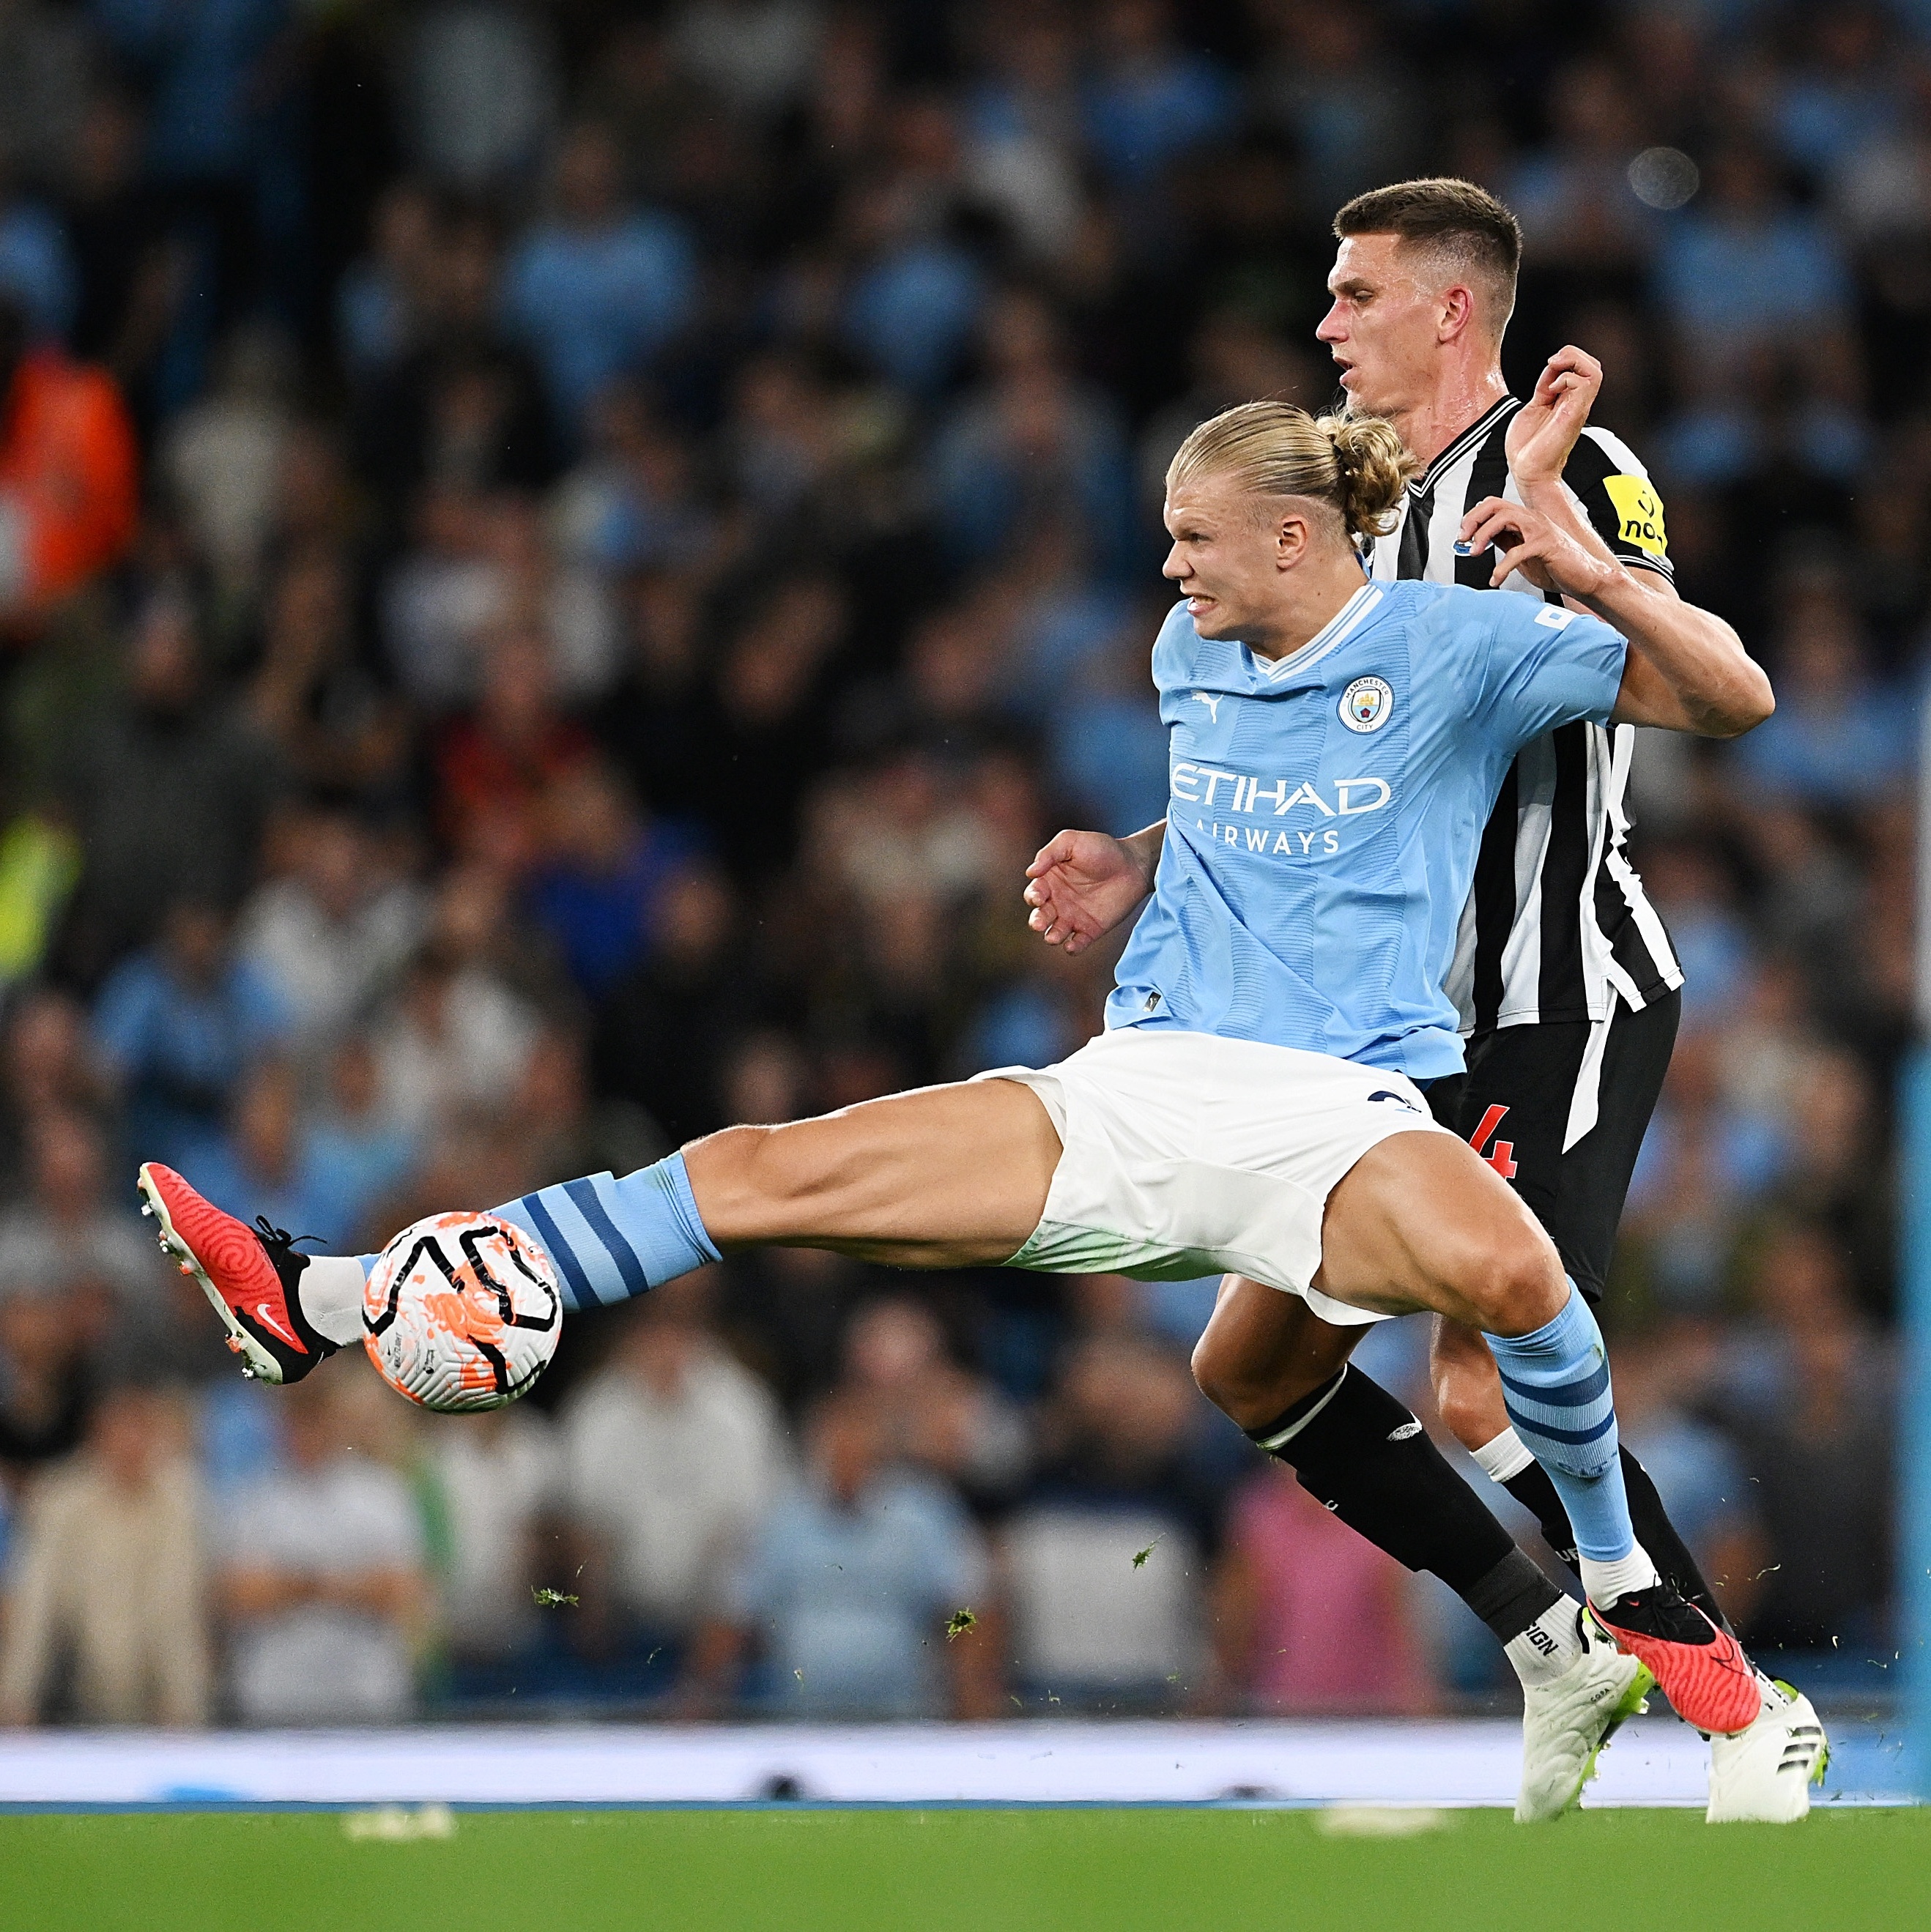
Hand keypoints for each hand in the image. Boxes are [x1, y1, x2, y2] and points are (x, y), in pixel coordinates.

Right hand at [1023, 829, 1154, 954]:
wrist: (1134, 864)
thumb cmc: (1103, 848)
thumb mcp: (1072, 841)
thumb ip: (1050, 853)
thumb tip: (1030, 872)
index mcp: (1050, 881)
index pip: (1034, 892)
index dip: (1033, 896)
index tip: (1039, 897)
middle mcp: (1058, 901)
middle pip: (1040, 916)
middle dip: (1036, 921)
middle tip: (1039, 923)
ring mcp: (1074, 917)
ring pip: (1054, 932)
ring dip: (1051, 936)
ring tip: (1053, 937)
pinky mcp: (1091, 930)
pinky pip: (1077, 944)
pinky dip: (1072, 948)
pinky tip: (1071, 946)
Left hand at [1457, 496, 1613, 600]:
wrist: (1585, 578)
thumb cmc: (1557, 567)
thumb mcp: (1522, 554)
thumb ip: (1505, 543)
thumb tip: (1483, 539)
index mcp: (1525, 520)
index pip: (1494, 506)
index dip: (1473, 517)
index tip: (1462, 536)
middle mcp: (1532, 519)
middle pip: (1496, 505)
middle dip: (1474, 520)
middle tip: (1463, 540)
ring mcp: (1541, 530)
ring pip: (1505, 518)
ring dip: (1484, 534)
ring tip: (1475, 553)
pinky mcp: (1547, 545)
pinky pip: (1518, 551)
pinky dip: (1502, 566)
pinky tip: (1496, 579)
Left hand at [1505, 345, 1601, 485]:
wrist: (1527, 472)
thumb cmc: (1527, 448)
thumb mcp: (1532, 407)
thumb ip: (1543, 389)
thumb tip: (1550, 370)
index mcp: (1568, 400)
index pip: (1583, 368)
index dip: (1566, 358)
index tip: (1547, 366)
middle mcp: (1577, 403)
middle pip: (1594, 365)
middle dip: (1572, 353)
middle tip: (1551, 363)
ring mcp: (1577, 408)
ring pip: (1595, 370)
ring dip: (1573, 361)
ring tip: (1553, 369)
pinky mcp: (1574, 414)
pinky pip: (1585, 384)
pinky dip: (1566, 378)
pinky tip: (1550, 391)